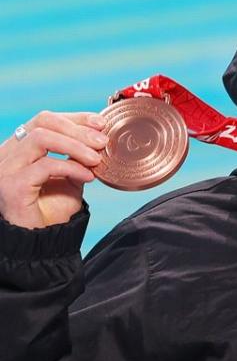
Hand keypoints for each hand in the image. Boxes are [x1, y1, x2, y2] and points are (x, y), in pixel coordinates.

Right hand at [0, 110, 107, 228]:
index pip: (45, 120)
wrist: (41, 242)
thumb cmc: (53, 211)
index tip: (100, 123)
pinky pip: (45, 166)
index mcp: (20, 147)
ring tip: (96, 159)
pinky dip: (70, 167)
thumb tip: (99, 137)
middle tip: (102, 142)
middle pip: (43, 122)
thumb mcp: (70, 178)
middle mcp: (8, 153)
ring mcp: (6, 167)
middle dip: (78, 128)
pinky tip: (88, 176)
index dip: (74, 118)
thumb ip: (79, 157)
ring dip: (75, 145)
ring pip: (41, 138)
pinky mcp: (12, 184)